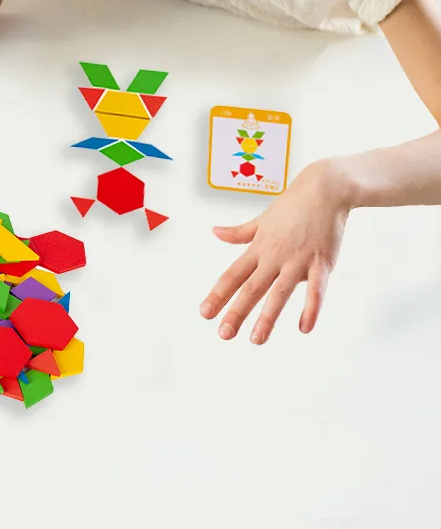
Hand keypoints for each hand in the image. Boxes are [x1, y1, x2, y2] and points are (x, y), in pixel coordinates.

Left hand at [200, 159, 353, 343]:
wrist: (324, 189)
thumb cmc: (292, 206)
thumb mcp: (261, 220)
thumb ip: (239, 232)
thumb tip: (215, 232)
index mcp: (258, 248)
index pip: (233, 275)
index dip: (218, 294)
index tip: (204, 313)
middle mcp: (273, 256)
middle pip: (251, 288)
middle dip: (236, 312)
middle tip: (223, 334)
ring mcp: (297, 259)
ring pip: (279, 292)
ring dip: (267, 317)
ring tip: (256, 339)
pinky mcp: (321, 262)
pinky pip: (316, 289)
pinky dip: (311, 307)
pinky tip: (304, 327)